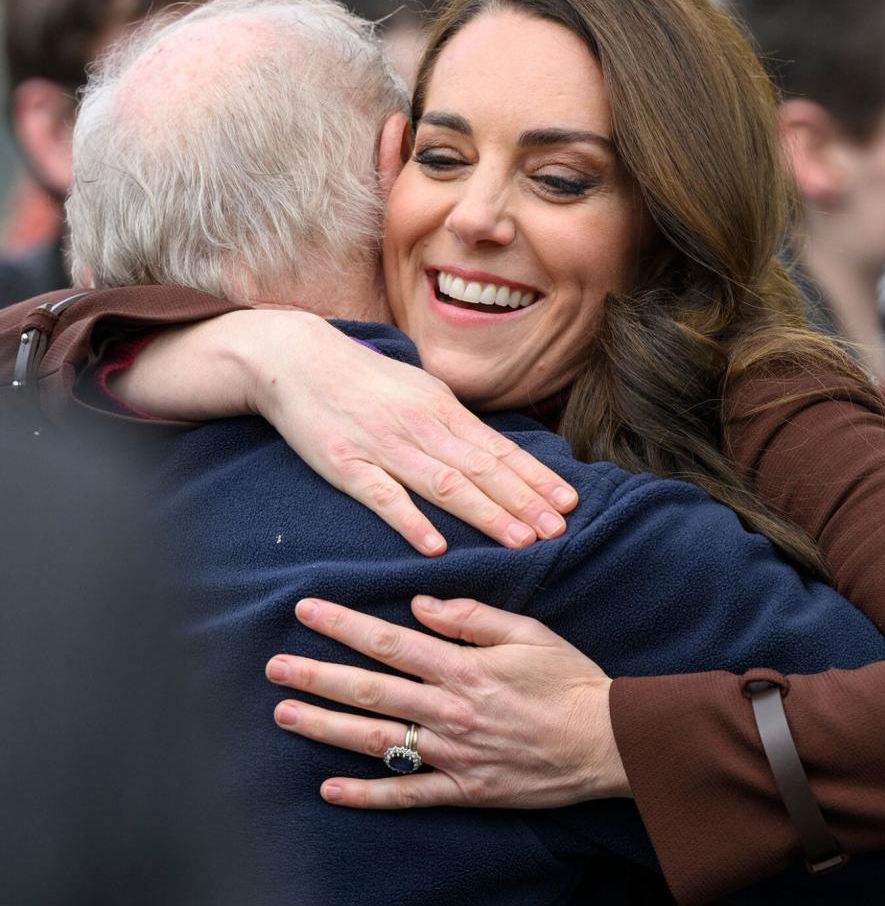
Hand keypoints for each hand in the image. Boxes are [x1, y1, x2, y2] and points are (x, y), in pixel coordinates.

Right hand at [115, 309, 578, 555]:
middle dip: (523, 502)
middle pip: (481, 470)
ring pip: (444, 485)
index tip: (569, 503)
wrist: (296, 358)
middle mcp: (420, 427)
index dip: (534, 478)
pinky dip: (411, 522)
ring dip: (486, 515)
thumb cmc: (363, 381)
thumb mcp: (419, 392)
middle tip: (558, 531)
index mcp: (442, 410)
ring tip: (520, 541)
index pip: (498, 450)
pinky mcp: (345, 465)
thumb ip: (456, 424)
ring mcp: (383, 446)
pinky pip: (383, 497)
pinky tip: (436, 547)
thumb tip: (498, 453)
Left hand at [265, 595, 630, 808]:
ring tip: (285, 714)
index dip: (343, 625)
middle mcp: (450, 711)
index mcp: (464, 668)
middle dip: (317, 675)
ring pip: (377, 740)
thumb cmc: (571, 682)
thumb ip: (471, 618)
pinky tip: (329, 789)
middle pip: (370, 689)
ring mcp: (454, 754)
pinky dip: (367, 795)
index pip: (389, 642)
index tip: (305, 611)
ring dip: (326, 727)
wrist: (610, 742)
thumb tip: (420, 605)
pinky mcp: (466, 791)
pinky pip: (408, 795)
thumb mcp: (529, 633)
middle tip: (274, 667)